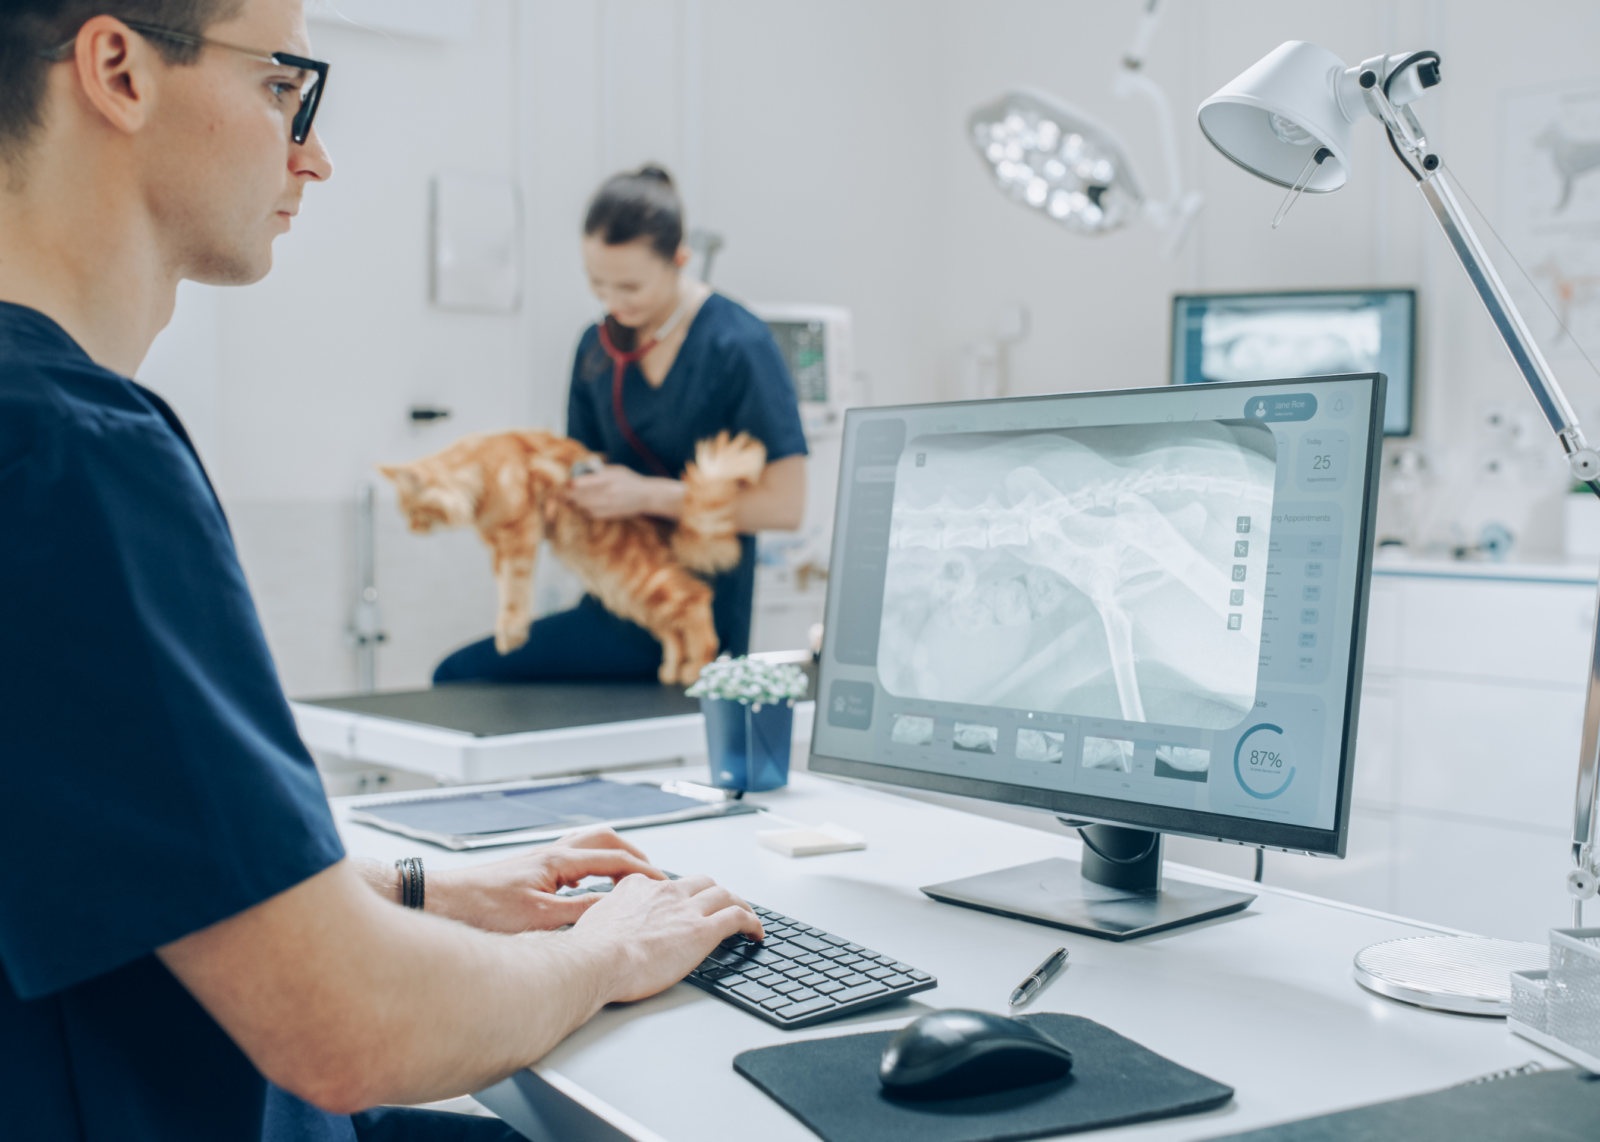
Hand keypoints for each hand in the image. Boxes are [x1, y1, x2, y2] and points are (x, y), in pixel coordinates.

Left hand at [426, 827, 665, 932]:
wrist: (441, 902)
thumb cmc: (481, 909)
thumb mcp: (539, 919)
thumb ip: (581, 914)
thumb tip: (615, 912)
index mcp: (559, 861)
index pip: (615, 860)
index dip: (645, 872)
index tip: (665, 884)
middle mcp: (550, 854)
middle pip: (605, 840)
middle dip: (634, 855)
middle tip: (653, 874)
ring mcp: (539, 860)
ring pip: (587, 846)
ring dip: (612, 857)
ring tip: (628, 878)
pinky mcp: (528, 871)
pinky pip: (571, 859)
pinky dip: (591, 867)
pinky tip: (587, 888)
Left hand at [564, 464, 682, 519]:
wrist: (646, 496)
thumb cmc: (629, 480)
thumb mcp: (616, 469)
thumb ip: (599, 469)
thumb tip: (581, 469)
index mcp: (607, 478)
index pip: (580, 483)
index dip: (569, 484)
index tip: (566, 483)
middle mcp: (606, 492)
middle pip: (578, 496)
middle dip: (566, 495)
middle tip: (557, 494)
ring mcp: (607, 504)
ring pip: (581, 506)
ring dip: (572, 503)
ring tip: (568, 499)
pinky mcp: (608, 514)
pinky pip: (589, 514)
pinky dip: (582, 510)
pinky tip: (581, 505)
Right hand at [568, 873, 764, 1003]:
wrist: (595, 960)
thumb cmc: (590, 951)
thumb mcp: (594, 920)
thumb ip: (608, 917)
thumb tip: (605, 927)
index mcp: (638, 887)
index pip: (665, 884)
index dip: (678, 896)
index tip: (681, 907)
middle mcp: (665, 892)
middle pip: (701, 883)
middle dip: (713, 894)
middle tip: (719, 907)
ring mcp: (686, 909)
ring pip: (724, 895)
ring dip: (738, 904)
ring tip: (745, 917)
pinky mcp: (703, 930)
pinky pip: (737, 917)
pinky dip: (752, 923)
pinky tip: (756, 933)